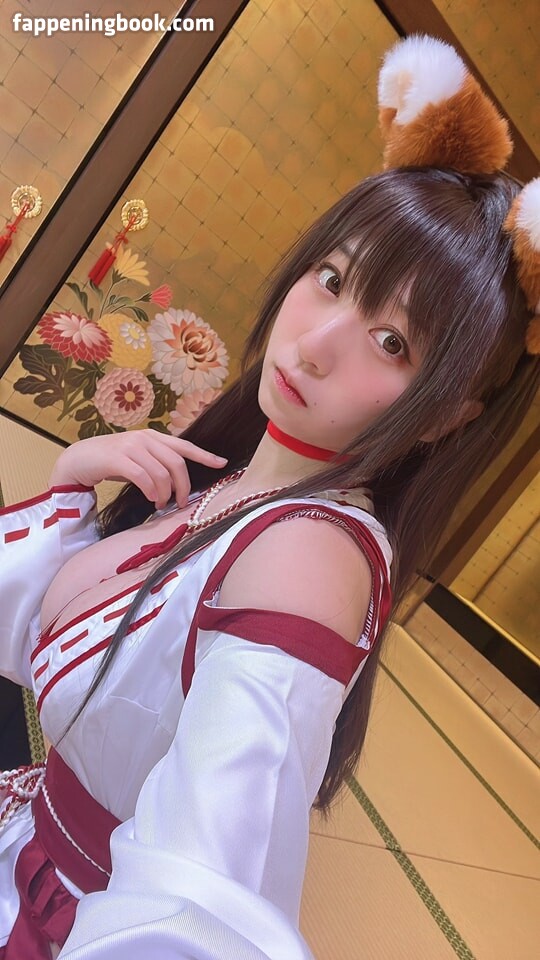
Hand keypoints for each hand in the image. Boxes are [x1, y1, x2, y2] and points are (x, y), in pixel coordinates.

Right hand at [49, 430, 227, 507]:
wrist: (79, 458)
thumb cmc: (111, 462)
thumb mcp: (138, 458)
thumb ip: (156, 463)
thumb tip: (177, 483)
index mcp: (153, 437)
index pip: (184, 446)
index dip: (204, 455)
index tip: (221, 464)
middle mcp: (144, 438)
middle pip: (176, 463)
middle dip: (183, 486)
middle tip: (181, 502)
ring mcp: (131, 446)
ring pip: (161, 472)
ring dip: (165, 493)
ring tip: (161, 504)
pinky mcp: (117, 458)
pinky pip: (143, 477)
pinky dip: (150, 491)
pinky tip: (150, 499)